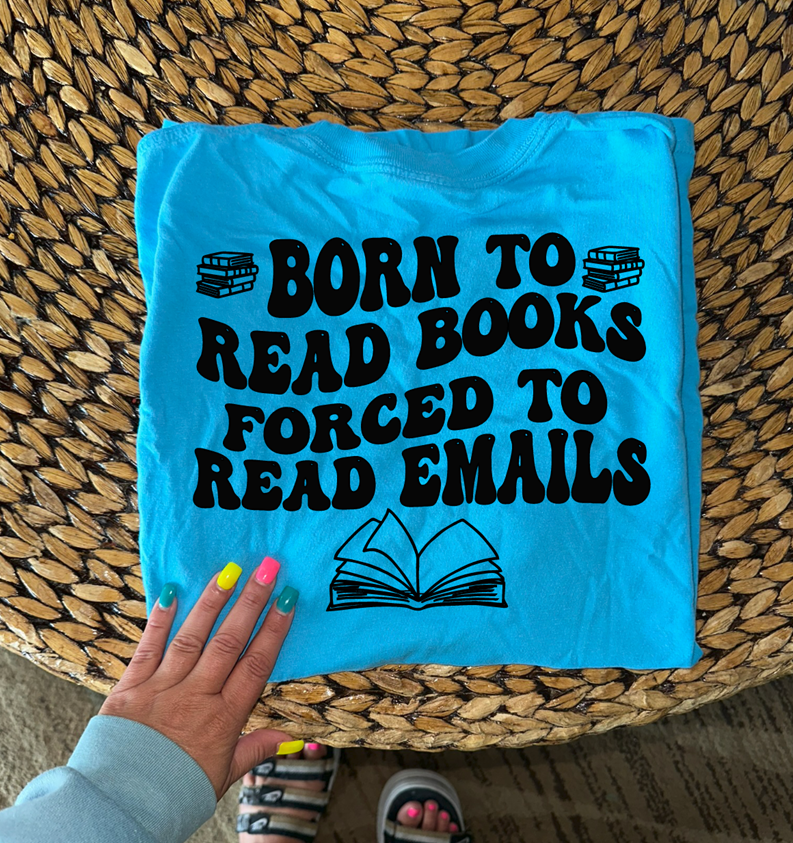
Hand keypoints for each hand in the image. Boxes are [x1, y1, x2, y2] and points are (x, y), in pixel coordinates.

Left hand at [99, 560, 298, 800]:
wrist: (120, 807)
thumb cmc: (175, 791)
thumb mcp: (222, 776)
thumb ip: (254, 749)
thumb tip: (292, 739)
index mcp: (223, 718)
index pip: (256, 664)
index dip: (275, 629)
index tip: (289, 599)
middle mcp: (196, 696)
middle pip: (229, 642)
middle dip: (251, 602)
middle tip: (267, 569)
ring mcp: (162, 688)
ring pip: (193, 637)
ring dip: (213, 601)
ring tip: (229, 570)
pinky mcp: (130, 686)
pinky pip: (149, 647)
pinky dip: (160, 619)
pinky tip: (172, 591)